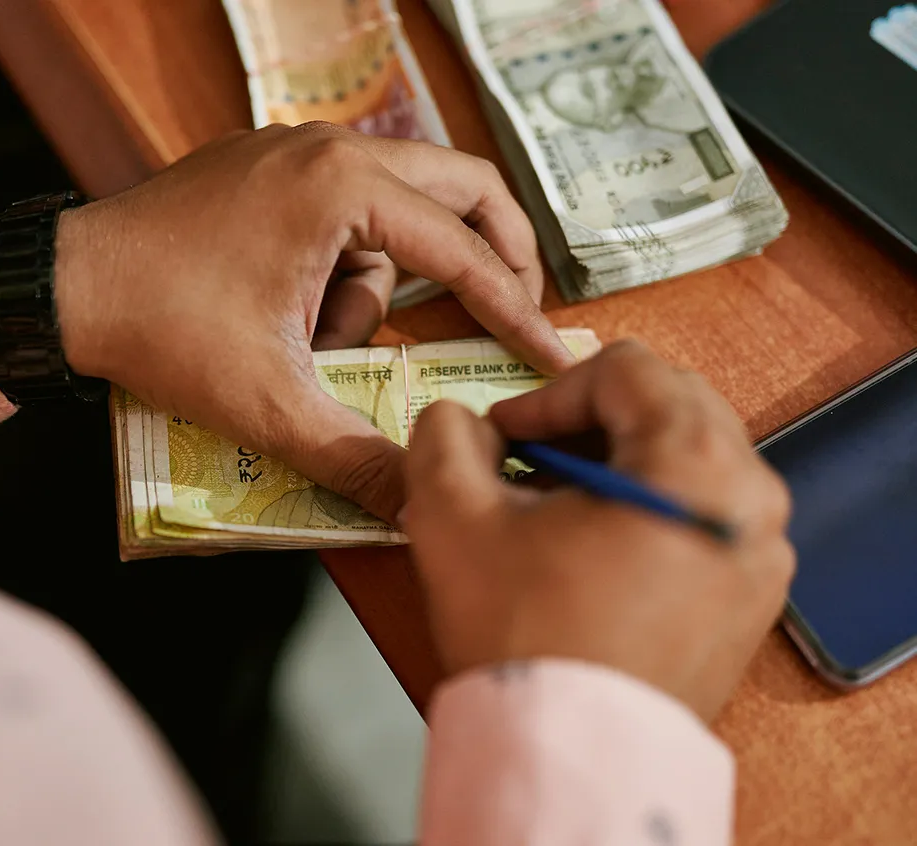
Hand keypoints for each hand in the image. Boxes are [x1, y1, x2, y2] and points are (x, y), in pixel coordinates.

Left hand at [52, 122, 573, 522]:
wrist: (58, 287)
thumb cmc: (162, 331)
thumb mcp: (269, 405)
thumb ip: (355, 458)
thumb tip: (419, 509)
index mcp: (343, 187)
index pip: (464, 251)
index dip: (517, 311)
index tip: (554, 354)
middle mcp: (328, 148)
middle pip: (459, 189)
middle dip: (494, 256)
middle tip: (510, 317)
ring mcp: (293, 150)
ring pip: (393, 212)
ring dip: (381, 285)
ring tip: (321, 345)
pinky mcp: (265, 167)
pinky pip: (342, 212)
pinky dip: (341, 267)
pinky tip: (294, 316)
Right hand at [402, 340, 793, 720]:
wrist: (571, 756)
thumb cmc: (526, 640)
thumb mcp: (454, 519)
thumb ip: (444, 439)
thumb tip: (455, 419)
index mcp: (695, 465)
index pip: (627, 370)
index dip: (550, 391)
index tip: (507, 435)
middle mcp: (751, 500)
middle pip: (666, 406)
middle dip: (586, 423)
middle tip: (528, 461)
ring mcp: (758, 553)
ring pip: (685, 460)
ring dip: (614, 463)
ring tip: (553, 508)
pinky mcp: (748, 597)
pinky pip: (701, 515)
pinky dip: (646, 508)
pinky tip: (588, 549)